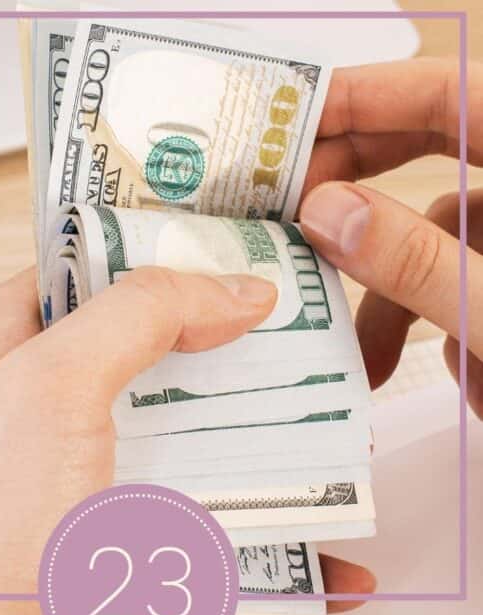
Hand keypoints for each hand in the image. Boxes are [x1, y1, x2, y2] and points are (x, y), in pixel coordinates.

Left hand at [0, 267, 373, 614]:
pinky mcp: (131, 552)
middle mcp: (63, 409)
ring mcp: (102, 483)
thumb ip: (136, 315)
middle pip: (176, 365)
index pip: (109, 270)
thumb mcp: (47, 384)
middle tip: (319, 359)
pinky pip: (220, 542)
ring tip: (344, 462)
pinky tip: (326, 564)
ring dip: (279, 464)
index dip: (178, 258)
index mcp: (21, 345)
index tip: (254, 258)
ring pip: (207, 457)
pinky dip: (277, 553)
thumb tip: (231, 289)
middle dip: (251, 368)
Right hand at [301, 58, 482, 413]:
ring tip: (378, 370)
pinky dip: (465, 341)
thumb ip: (418, 260)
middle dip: (367, 217)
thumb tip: (325, 212)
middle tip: (293, 230)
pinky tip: (481, 388)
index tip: (281, 127)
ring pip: (451, 254)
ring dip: (415, 312)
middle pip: (436, 167)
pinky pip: (481, 299)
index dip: (357, 101)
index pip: (443, 95)